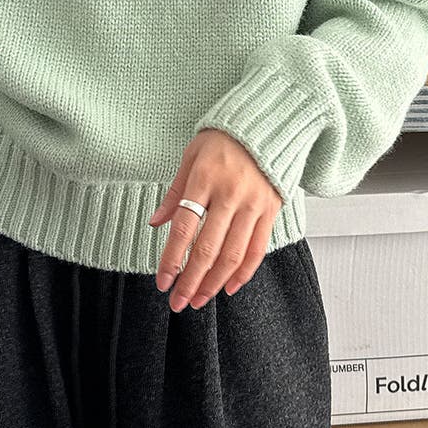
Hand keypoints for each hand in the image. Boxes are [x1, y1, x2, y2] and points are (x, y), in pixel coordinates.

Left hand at [148, 127, 282, 311]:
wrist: (267, 125)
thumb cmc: (223, 139)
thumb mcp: (192, 156)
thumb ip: (175, 193)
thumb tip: (156, 224)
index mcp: (205, 178)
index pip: (184, 228)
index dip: (172, 259)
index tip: (162, 282)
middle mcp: (230, 194)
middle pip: (208, 248)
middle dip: (190, 281)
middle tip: (177, 302)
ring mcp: (253, 204)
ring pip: (233, 255)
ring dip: (214, 283)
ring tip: (199, 299)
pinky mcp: (271, 210)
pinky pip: (257, 249)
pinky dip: (243, 272)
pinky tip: (229, 286)